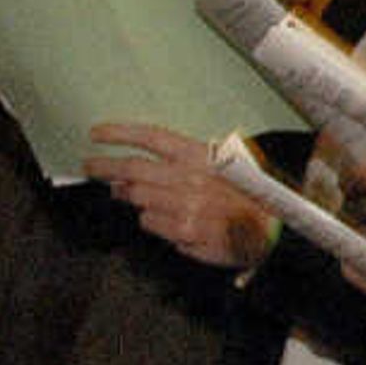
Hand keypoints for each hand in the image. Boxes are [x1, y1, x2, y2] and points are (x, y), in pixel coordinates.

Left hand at [84, 120, 273, 269]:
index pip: (153, 138)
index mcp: (202, 156)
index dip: (120, 133)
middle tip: (91, 167)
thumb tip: (134, 175)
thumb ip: (182, 165)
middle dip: (104, 166)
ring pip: (138, 199)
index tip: (96, 134)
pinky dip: (153, 221)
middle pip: (133, 169)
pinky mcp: (185, 230)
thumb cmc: (247, 196)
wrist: (274, 229)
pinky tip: (168, 219)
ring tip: (132, 195)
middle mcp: (191, 178)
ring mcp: (186, 206)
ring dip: (133, 198)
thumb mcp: (225, 166)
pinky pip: (150, 223)